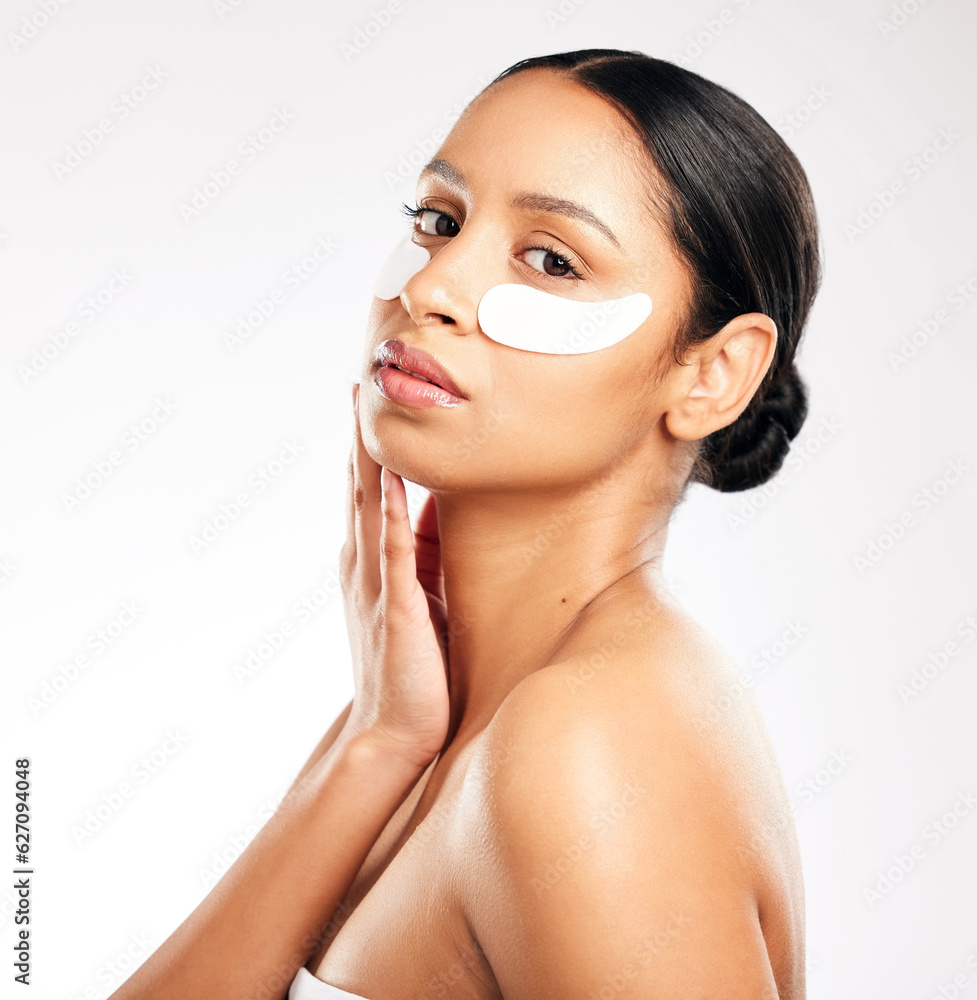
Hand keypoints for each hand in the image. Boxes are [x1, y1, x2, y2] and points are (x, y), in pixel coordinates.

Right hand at [339, 382, 450, 771]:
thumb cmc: (412, 670)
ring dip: (366, 457)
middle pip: (360, 488)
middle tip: (355, 384)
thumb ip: (422, 560)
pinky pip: (392, 549)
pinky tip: (386, 476)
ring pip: (368, 507)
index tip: (368, 405)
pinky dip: (386, 510)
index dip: (367, 450)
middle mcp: (367, 566)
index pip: (367, 495)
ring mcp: (378, 584)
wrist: (393, 732)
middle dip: (358, 437)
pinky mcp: (398, 607)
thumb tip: (438, 517)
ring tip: (362, 410)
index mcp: (373, 564)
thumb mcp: (419, 602)